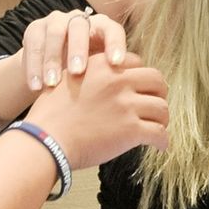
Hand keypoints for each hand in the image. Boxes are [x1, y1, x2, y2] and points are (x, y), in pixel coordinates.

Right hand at [17, 7, 129, 89]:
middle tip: (77, 73)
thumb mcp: (99, 74)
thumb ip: (113, 75)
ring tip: (52, 85)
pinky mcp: (34, 29)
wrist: (50, 73)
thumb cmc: (84, 78)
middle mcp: (79, 19)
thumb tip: (136, 90)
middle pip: (80, 27)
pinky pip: (33, 44)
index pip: (112, 29)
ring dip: (51, 60)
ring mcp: (55, 21)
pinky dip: (33, 67)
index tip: (117, 64)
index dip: (115, 44)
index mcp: (102, 27)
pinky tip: (35, 87)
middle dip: (78, 50)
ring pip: (54, 34)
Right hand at [27, 50, 168, 168]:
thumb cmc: (49, 116)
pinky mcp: (131, 130)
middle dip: (159, 93)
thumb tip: (99, 81)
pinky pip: (159, 133)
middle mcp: (118, 81)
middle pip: (156, 80)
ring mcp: (127, 105)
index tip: (139, 89)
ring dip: (163, 118)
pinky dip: (163, 140)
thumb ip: (88, 74)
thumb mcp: (66, 80)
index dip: (140, 76)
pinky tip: (160, 146)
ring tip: (159, 127)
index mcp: (103, 65)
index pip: (136, 62)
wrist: (46, 140)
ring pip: (162, 107)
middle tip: (155, 105)